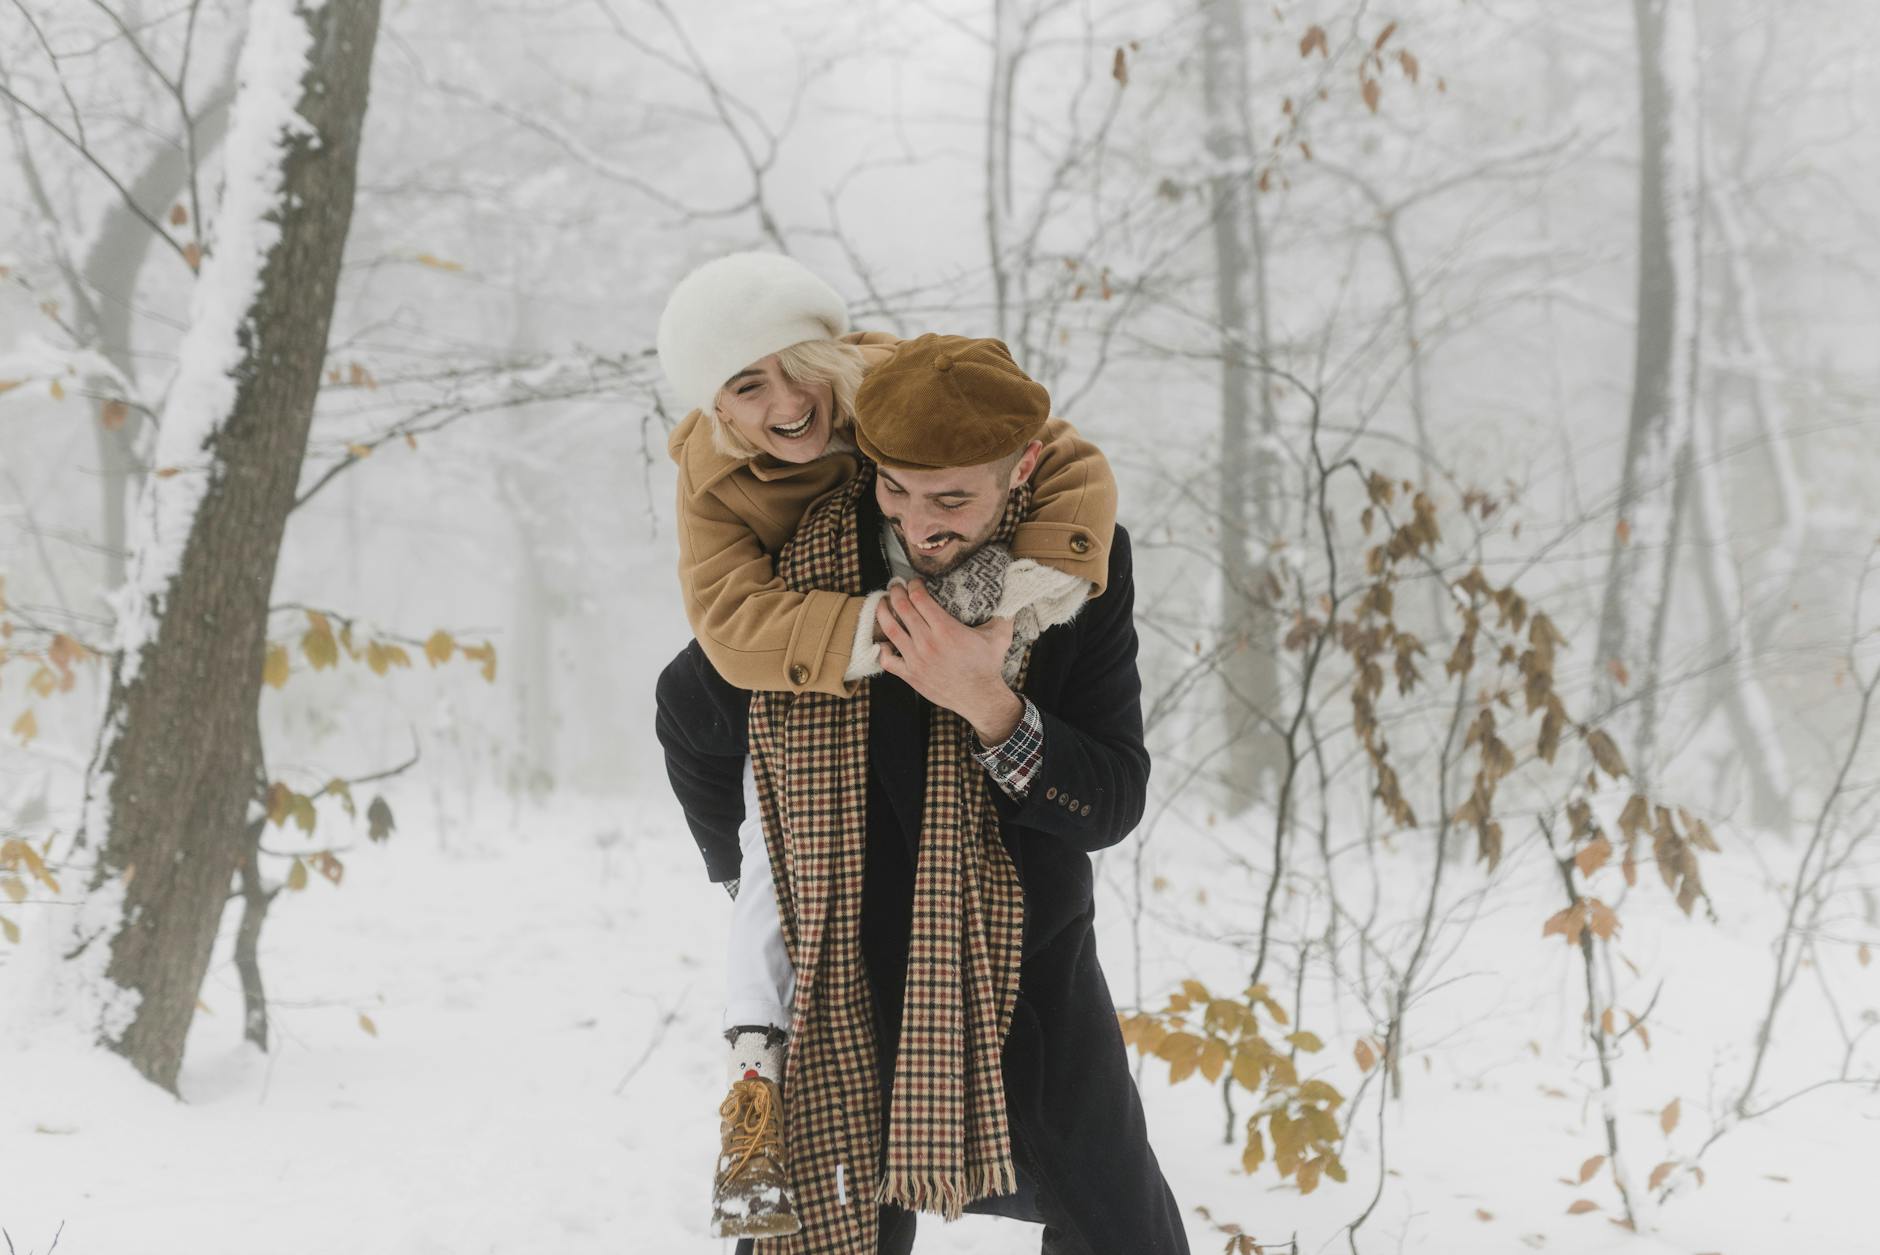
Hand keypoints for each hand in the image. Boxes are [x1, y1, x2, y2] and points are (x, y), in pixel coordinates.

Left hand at [876, 580, 1022, 743]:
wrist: (980, 697)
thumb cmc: (989, 666)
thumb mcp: (1000, 636)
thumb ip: (1004, 613)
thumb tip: (1013, 595)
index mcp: (946, 629)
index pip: (920, 598)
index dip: (914, 585)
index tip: (914, 582)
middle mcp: (928, 642)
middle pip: (902, 608)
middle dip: (896, 593)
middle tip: (895, 587)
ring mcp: (916, 659)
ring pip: (890, 630)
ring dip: (883, 613)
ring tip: (882, 604)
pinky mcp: (911, 675)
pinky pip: (887, 660)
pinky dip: (881, 649)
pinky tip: (882, 641)